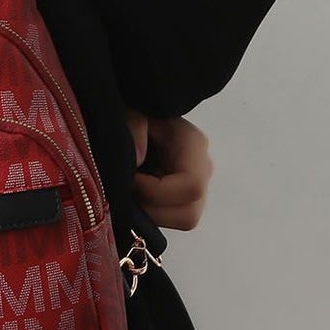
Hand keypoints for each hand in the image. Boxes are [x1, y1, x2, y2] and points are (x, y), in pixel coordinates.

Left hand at [125, 110, 212, 231]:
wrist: (139, 115)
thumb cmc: (139, 108)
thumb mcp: (133, 110)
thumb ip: (134, 127)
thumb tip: (137, 159)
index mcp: (194, 145)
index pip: (192, 186)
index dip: (155, 191)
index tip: (129, 177)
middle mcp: (202, 170)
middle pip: (189, 214)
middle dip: (152, 210)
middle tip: (127, 191)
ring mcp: (195, 187)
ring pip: (181, 221)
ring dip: (150, 214)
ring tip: (129, 192)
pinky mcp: (182, 198)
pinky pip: (171, 218)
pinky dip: (149, 214)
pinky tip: (132, 196)